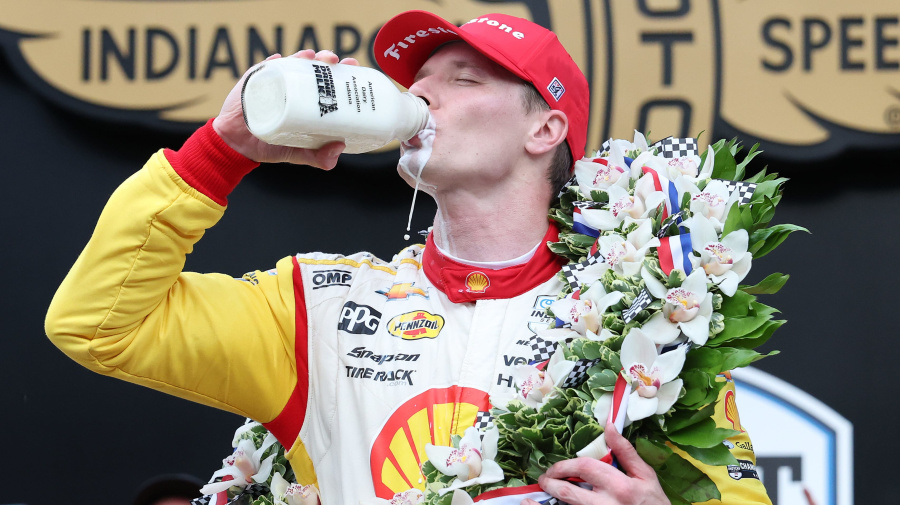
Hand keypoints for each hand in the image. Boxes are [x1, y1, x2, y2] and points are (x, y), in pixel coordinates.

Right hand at [212, 49, 359, 168]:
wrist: (236, 144)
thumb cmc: (270, 146)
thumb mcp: (298, 154)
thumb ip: (319, 157)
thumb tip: (340, 146)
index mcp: (309, 101)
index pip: (330, 82)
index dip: (343, 72)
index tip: (353, 65)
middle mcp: (295, 87)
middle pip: (315, 67)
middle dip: (327, 58)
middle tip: (334, 60)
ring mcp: (276, 81)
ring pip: (293, 61)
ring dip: (304, 55)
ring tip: (312, 56)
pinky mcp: (256, 80)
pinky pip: (265, 66)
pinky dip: (274, 61)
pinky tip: (279, 59)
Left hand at [525, 426, 670, 504]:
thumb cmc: (654, 503)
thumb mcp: (646, 476)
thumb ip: (626, 452)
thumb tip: (609, 426)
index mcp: (619, 486)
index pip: (584, 469)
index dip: (564, 466)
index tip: (555, 468)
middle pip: (569, 493)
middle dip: (551, 483)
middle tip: (544, 479)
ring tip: (535, 497)